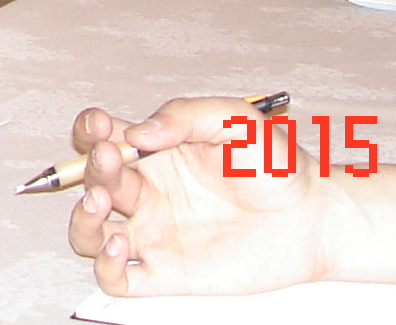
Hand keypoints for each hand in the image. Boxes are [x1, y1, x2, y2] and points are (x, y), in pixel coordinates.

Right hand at [64, 98, 329, 296]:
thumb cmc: (278, 167)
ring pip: (91, 232)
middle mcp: (149, 193)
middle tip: (111, 158)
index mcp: (157, 153)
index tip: (101, 126)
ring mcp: (156, 235)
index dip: (91, 130)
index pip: (102, 138)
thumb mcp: (234, 119)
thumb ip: (184, 115)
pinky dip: (105, 266)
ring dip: (83, 218)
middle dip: (90, 168)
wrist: (313, 217)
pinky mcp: (169, 273)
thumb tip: (137, 134)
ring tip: (102, 203)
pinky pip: (118, 279)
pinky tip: (121, 247)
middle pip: (93, 182)